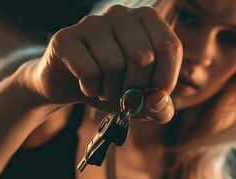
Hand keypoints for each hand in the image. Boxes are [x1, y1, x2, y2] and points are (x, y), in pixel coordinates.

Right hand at [30, 5, 181, 122]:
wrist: (66, 85)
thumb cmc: (111, 86)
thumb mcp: (142, 101)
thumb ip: (161, 108)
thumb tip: (158, 99)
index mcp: (146, 18)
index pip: (170, 47)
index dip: (164, 79)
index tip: (151, 94)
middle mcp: (120, 13)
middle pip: (144, 56)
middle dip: (135, 88)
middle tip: (123, 93)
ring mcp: (91, 22)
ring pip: (115, 65)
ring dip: (111, 90)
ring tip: (104, 89)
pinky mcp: (66, 38)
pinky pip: (89, 72)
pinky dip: (91, 89)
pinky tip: (87, 86)